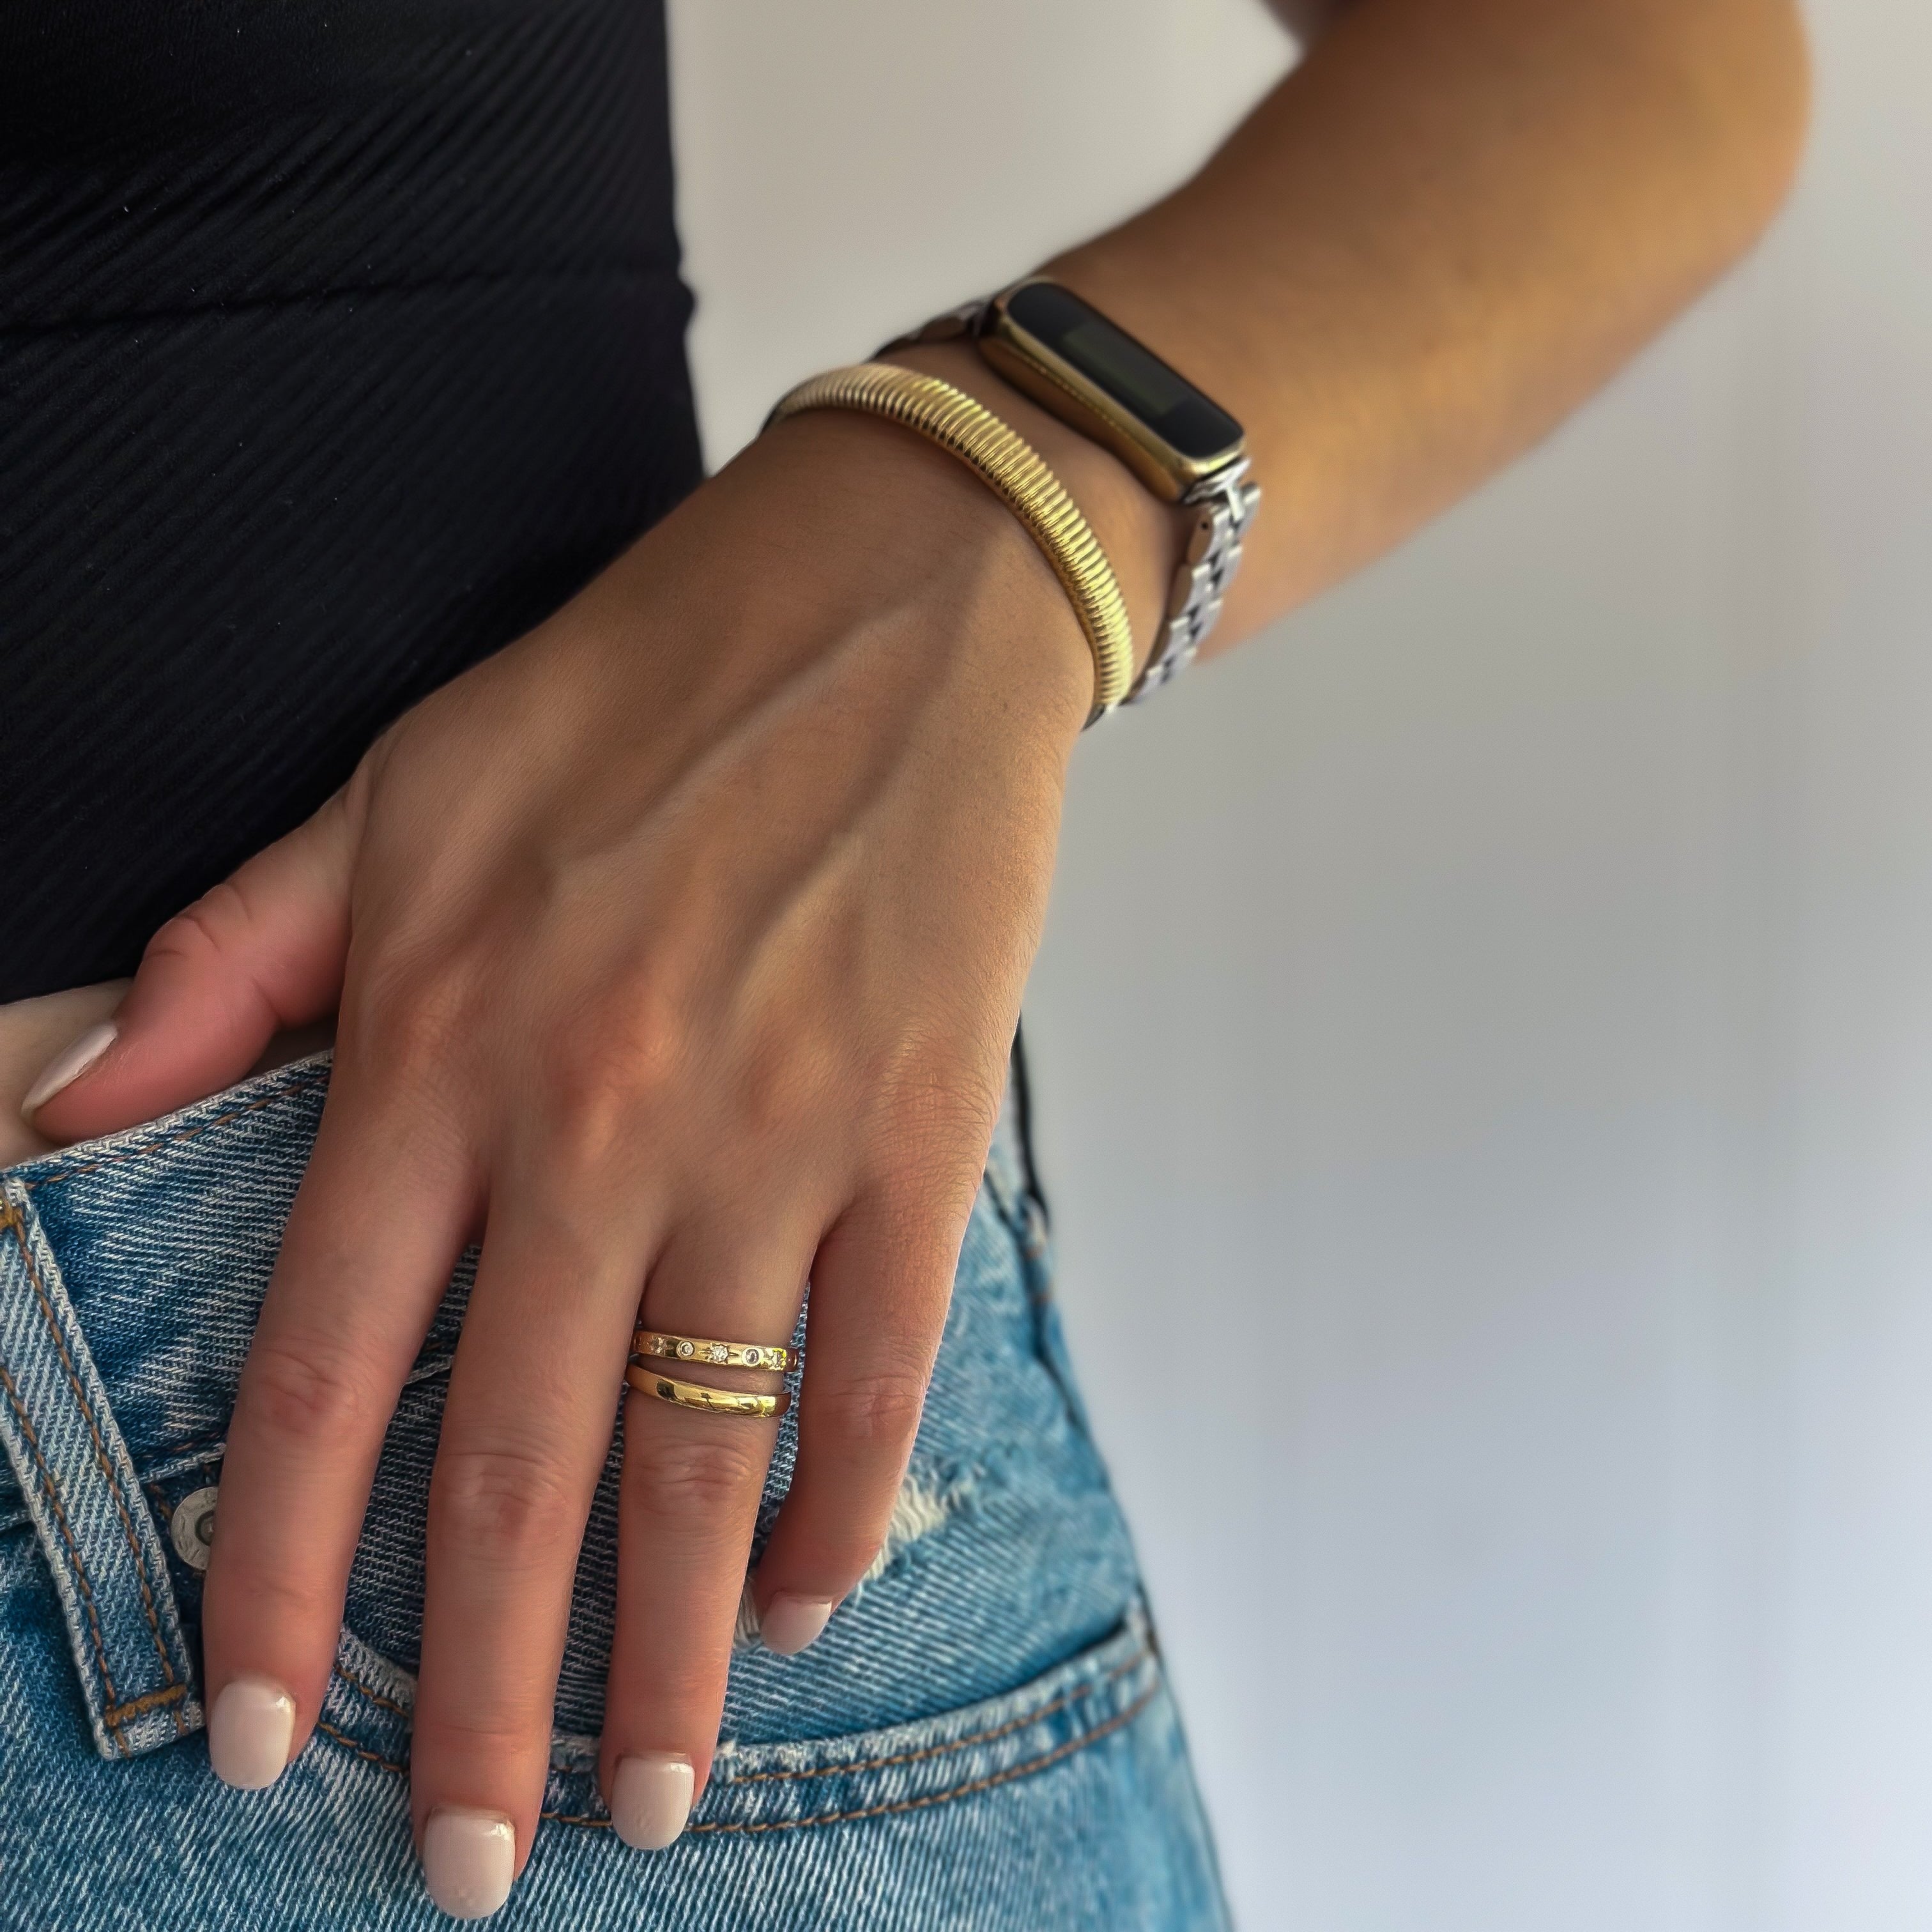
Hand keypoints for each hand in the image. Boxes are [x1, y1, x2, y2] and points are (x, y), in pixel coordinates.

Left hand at [27, 397, 1133, 1913]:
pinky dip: (840, 1505)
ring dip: (676, 1658)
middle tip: (468, 1863)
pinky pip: (878, 1370)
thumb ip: (232, 965)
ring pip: (706, 1457)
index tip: (265, 1739)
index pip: (330, 1371)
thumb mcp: (397, 788)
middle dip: (485, 1703)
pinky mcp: (921, 1130)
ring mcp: (777, 1137)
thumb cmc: (640, 693)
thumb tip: (65, 1127)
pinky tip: (806, 1596)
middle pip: (519, 1473)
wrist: (890, 607)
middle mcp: (599, 1122)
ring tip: (659, 1799)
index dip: (283, 1583)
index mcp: (444, 1044)